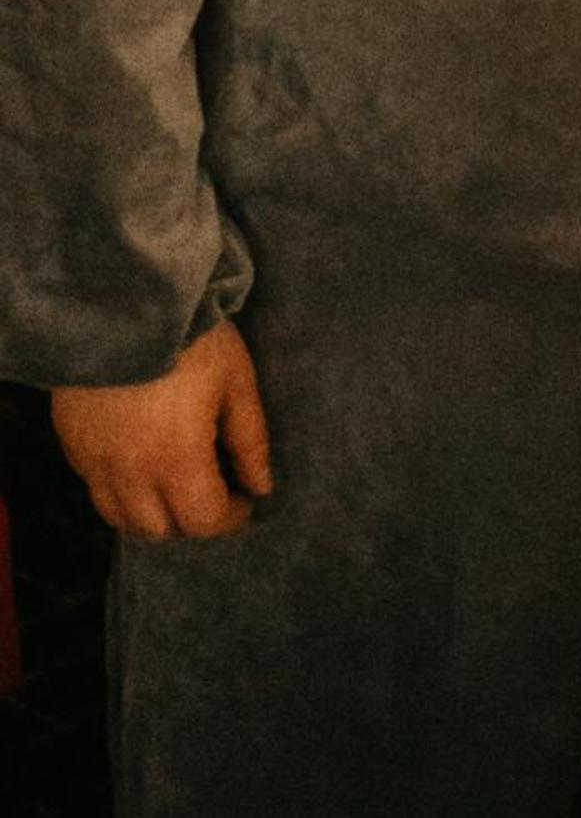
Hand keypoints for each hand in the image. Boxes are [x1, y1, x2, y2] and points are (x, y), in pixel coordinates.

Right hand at [51, 321, 272, 540]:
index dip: (230, 517)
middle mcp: (130, 473)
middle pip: (160, 530)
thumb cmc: (192, 336)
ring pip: (121, 519)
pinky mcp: (72, 444)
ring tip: (173, 483)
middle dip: (190, 520)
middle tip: (210, 491)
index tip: (244, 499)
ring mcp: (94, 462)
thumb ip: (249, 439)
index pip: (203, 521)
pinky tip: (138, 463)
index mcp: (176, 459)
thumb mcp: (235, 380)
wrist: (124, 298)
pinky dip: (119, 491)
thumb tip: (261, 486)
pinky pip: (95, 489)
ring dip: (151, 513)